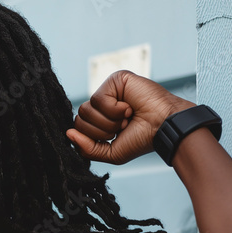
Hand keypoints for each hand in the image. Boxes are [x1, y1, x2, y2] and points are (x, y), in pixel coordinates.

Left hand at [66, 70, 194, 164]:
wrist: (163, 127)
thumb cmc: (142, 139)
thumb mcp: (111, 152)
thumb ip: (88, 148)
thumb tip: (68, 134)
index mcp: (100, 119)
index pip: (79, 127)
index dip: (93, 136)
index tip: (115, 136)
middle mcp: (103, 104)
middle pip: (80, 118)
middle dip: (101, 130)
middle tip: (122, 127)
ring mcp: (109, 90)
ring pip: (86, 109)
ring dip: (108, 120)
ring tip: (126, 118)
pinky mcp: (115, 80)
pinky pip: (98, 98)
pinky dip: (114, 109)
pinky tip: (129, 107)